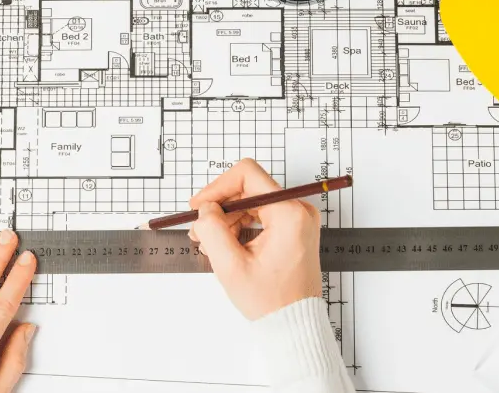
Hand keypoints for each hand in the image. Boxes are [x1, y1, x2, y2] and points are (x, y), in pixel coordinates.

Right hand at [189, 159, 322, 320]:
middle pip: (248, 187)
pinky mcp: (293, 227)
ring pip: (252, 200)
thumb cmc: (271, 300)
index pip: (247, 175)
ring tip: (212, 243)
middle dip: (220, 207)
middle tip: (200, 231)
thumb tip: (205, 208)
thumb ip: (212, 230)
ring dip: (228, 218)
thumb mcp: (231, 266)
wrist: (293, 322)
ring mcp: (297, 218)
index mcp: (289, 214)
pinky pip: (261, 213)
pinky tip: (227, 243)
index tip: (200, 206)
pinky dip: (240, 224)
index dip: (217, 187)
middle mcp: (298, 210)